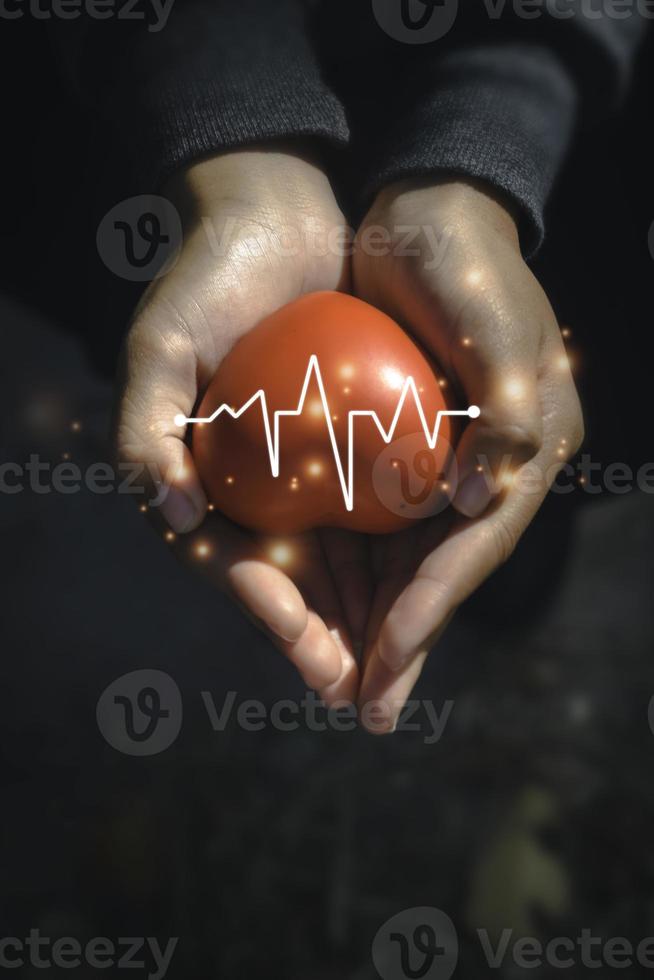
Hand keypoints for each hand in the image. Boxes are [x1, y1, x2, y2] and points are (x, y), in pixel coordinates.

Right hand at [115, 148, 369, 703]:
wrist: (275, 217)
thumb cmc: (208, 278)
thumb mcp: (161, 345)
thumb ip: (148, 432)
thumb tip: (176, 518)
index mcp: (198, 483)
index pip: (229, 563)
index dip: (265, 610)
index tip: (306, 645)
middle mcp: (249, 491)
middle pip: (286, 582)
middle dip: (320, 641)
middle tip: (359, 692)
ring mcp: (298, 476)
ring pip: (332, 565)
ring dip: (360, 621)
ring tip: (395, 667)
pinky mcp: (346, 454)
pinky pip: (369, 518)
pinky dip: (391, 559)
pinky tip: (422, 591)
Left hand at [352, 179, 583, 730]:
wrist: (426, 214)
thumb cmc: (463, 259)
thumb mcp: (493, 319)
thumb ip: (504, 404)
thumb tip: (488, 496)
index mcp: (527, 450)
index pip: (477, 546)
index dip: (434, 606)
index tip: (386, 657)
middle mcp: (492, 471)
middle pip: (445, 574)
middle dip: (406, 645)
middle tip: (369, 714)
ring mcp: (450, 467)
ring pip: (413, 565)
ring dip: (381, 628)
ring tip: (347, 687)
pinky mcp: (410, 455)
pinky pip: (386, 530)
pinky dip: (362, 577)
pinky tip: (331, 613)